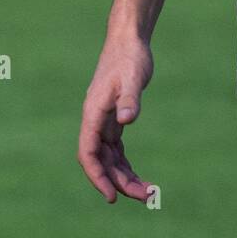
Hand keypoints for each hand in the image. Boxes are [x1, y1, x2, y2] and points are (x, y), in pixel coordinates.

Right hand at [78, 35, 154, 202]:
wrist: (129, 40)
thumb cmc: (130, 57)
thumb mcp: (133, 77)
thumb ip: (129, 98)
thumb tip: (125, 121)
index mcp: (93, 114)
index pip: (89, 153)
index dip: (98, 177)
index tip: (112, 196)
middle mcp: (95, 121)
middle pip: (101, 161)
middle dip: (119, 182)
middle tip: (145, 197)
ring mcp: (103, 121)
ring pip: (109, 158)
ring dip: (124, 176)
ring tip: (147, 192)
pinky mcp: (114, 119)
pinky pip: (116, 149)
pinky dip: (124, 164)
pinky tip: (137, 176)